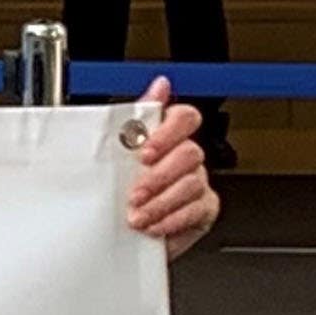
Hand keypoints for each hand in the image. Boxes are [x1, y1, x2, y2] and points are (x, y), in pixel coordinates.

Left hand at [123, 76, 217, 257]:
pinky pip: (196, 211)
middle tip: (135, 192)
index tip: (144, 151)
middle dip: (159, 176)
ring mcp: (197, 182)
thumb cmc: (116, 189)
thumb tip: (160, 84)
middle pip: (190, 153)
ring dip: (161, 202)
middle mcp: (186, 157)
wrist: (118, 231)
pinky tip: (152, 226)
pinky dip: (172, 220)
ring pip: (191, 184)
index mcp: (166, 137)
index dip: (168, 132)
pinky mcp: (202, 209)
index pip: (184, 118)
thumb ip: (134, 119)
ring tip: (136, 215)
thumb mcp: (113, 153)